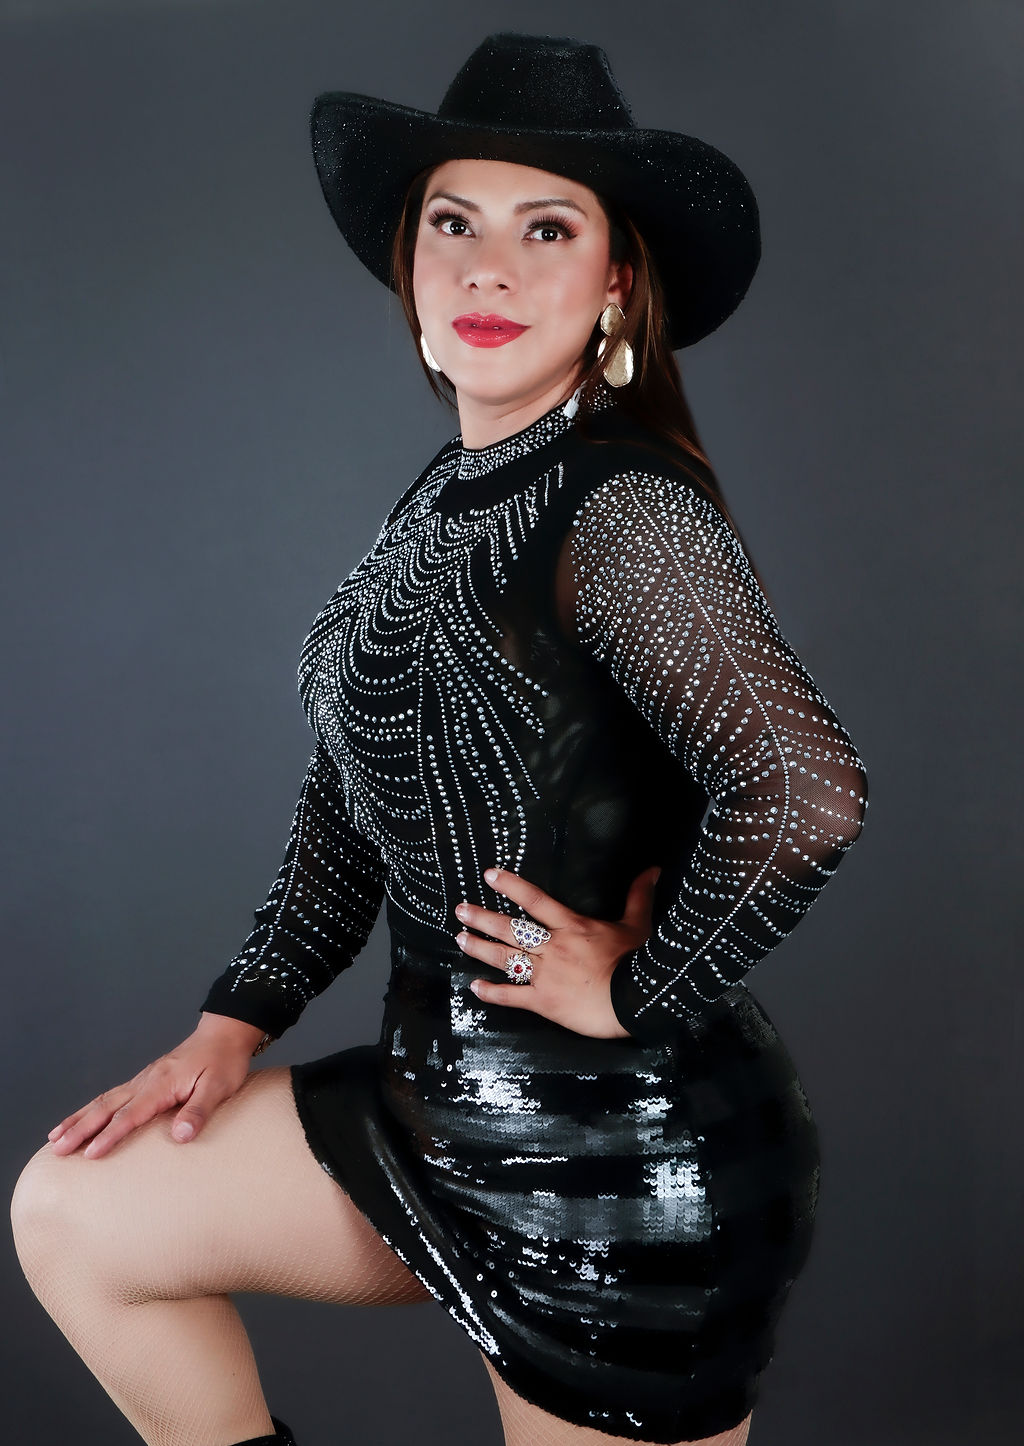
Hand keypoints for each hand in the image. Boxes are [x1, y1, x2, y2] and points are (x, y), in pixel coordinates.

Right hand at [45, 1013, 266, 1159]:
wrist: (224, 1033)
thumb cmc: (224, 1061)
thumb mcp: (219, 1086)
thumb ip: (199, 1110)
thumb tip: (180, 1136)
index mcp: (161, 1084)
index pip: (130, 1114)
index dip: (110, 1135)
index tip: (90, 1154)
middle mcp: (146, 1080)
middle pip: (106, 1107)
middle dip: (80, 1129)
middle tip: (58, 1150)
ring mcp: (142, 1079)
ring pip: (103, 1100)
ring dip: (78, 1119)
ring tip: (55, 1138)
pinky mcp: (145, 1081)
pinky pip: (111, 1096)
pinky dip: (91, 1109)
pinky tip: (81, 1119)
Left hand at [453, 864, 661, 1039]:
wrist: (636, 1002)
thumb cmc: (638, 962)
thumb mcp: (638, 924)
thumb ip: (639, 896)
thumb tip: (652, 870)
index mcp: (571, 926)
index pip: (534, 900)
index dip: (510, 886)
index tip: (489, 876)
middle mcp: (552, 947)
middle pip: (510, 929)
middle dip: (482, 919)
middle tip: (459, 911)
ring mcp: (545, 975)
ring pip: (504, 959)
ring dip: (480, 948)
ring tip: (460, 939)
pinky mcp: (544, 1002)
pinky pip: (512, 996)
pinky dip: (491, 993)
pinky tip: (474, 987)